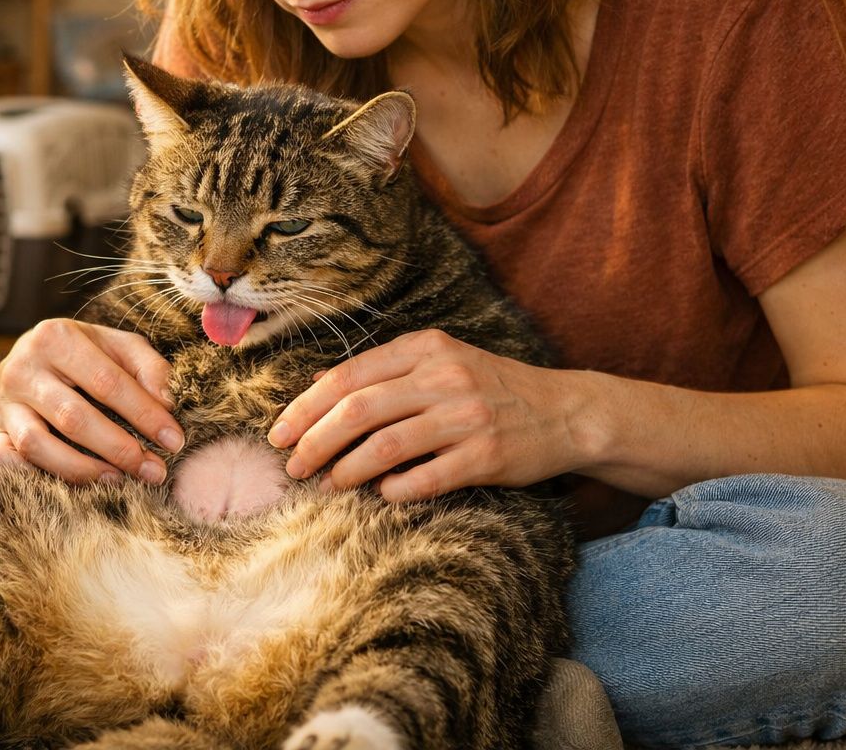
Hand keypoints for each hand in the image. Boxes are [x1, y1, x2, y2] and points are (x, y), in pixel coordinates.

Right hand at [0, 318, 181, 485]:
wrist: (35, 357)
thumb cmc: (87, 355)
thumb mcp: (119, 346)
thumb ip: (149, 367)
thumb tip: (167, 402)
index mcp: (55, 337)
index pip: (106, 382)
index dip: (144, 414)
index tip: (174, 440)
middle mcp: (21, 367)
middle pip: (73, 417)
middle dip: (119, 449)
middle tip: (154, 470)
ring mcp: (3, 402)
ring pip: (36, 445)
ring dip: (81, 470)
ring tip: (118, 480)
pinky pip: (4, 461)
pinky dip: (30, 477)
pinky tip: (66, 486)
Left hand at [269, 329, 584, 501]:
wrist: (566, 412)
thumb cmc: (490, 389)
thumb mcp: (439, 361)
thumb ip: (383, 371)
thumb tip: (316, 387)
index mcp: (426, 349)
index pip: (348, 376)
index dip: (306, 407)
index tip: (279, 433)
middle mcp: (444, 377)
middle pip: (358, 410)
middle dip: (315, 441)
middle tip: (293, 465)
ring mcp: (467, 417)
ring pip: (385, 446)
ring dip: (346, 471)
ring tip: (326, 485)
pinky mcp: (487, 455)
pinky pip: (427, 478)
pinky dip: (395, 490)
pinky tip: (381, 496)